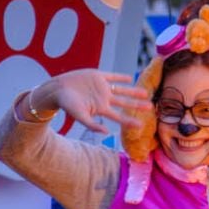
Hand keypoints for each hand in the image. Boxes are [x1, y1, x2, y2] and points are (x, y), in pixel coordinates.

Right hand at [27, 70, 151, 132]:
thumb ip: (92, 125)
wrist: (57, 89)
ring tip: (145, 92)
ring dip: (133, 91)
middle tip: (150, 107)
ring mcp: (101, 87)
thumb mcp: (80, 116)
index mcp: (101, 109)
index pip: (119, 117)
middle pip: (124, 102)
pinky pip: (112, 77)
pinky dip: (120, 77)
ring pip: (122, 90)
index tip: (142, 125)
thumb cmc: (67, 105)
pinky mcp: (98, 76)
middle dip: (137, 105)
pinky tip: (129, 78)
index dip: (130, 121)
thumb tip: (106, 133)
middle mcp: (104, 98)